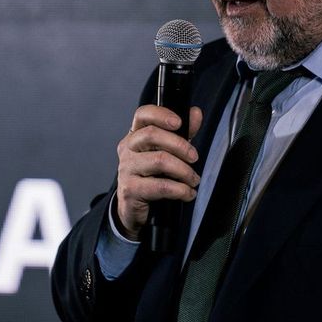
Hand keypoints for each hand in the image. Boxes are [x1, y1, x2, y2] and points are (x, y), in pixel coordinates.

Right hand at [115, 105, 202, 240]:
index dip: (161, 114)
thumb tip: (195, 113)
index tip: (179, 122)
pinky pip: (160, 186)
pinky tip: (188, 193)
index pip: (142, 115)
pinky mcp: (130, 190)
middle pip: (151, 134)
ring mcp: (126, 169)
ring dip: (183, 170)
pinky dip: (180, 190)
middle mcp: (127, 149)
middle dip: (180, 145)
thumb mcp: (168, 152)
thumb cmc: (152, 176)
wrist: (134, 208)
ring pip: (159, 160)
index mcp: (135, 135)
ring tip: (193, 179)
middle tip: (194, 157)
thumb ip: (182, 133)